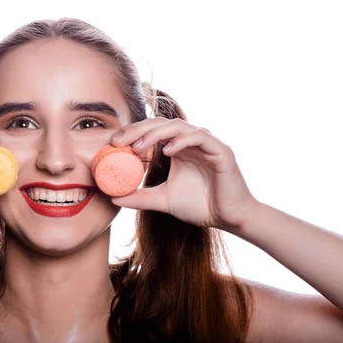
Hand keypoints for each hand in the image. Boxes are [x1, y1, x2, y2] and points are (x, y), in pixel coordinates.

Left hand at [109, 117, 257, 229]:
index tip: (112, 143)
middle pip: (161, 124)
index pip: (151, 131)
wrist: (230, 218)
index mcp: (178, 148)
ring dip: (155, 134)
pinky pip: (200, 137)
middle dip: (137, 129)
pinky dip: (182, 141)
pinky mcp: (221, 150)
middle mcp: (191, 141)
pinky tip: (167, 152)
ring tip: (138, 147)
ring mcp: (206, 143)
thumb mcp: (163, 200)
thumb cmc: (201, 206)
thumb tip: (113, 198)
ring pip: (178, 126)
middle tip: (118, 141)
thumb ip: (139, 197)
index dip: (132, 133)